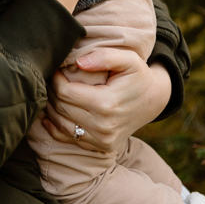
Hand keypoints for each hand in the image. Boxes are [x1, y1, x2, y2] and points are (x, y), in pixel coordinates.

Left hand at [41, 50, 172, 153]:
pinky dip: (55, 126)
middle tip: (52, 79)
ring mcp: (103, 140)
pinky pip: (69, 138)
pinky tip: (50, 114)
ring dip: (51, 107)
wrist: (153, 100)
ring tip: (53, 92)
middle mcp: (104, 127)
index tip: (55, 69)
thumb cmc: (138, 76)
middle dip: (52, 91)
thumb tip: (78, 62)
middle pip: (61, 108)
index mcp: (107, 104)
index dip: (55, 79)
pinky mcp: (102, 147)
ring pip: (61, 124)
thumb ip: (105, 56)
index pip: (65, 92)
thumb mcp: (128, 59)